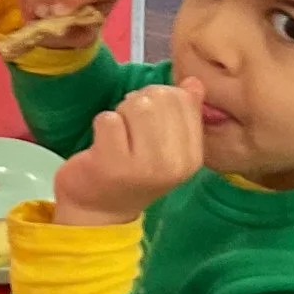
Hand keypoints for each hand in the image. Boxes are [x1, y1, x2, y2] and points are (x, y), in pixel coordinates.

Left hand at [55, 80, 204, 225]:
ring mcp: (143, 165)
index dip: (159, 99)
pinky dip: (101, 126)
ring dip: (120, 114)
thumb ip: (183, 114)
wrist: (99, 210)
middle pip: (159, 97)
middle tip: (129, 129)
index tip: (148, 121)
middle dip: (138, 103)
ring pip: (135, 105)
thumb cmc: (133, 172)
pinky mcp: (111, 163)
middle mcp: (173, 163)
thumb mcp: (166, 147)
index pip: (182, 99)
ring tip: (117, 137)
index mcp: (192, 157)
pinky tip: (102, 147)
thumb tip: (194, 82)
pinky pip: (108, 119)